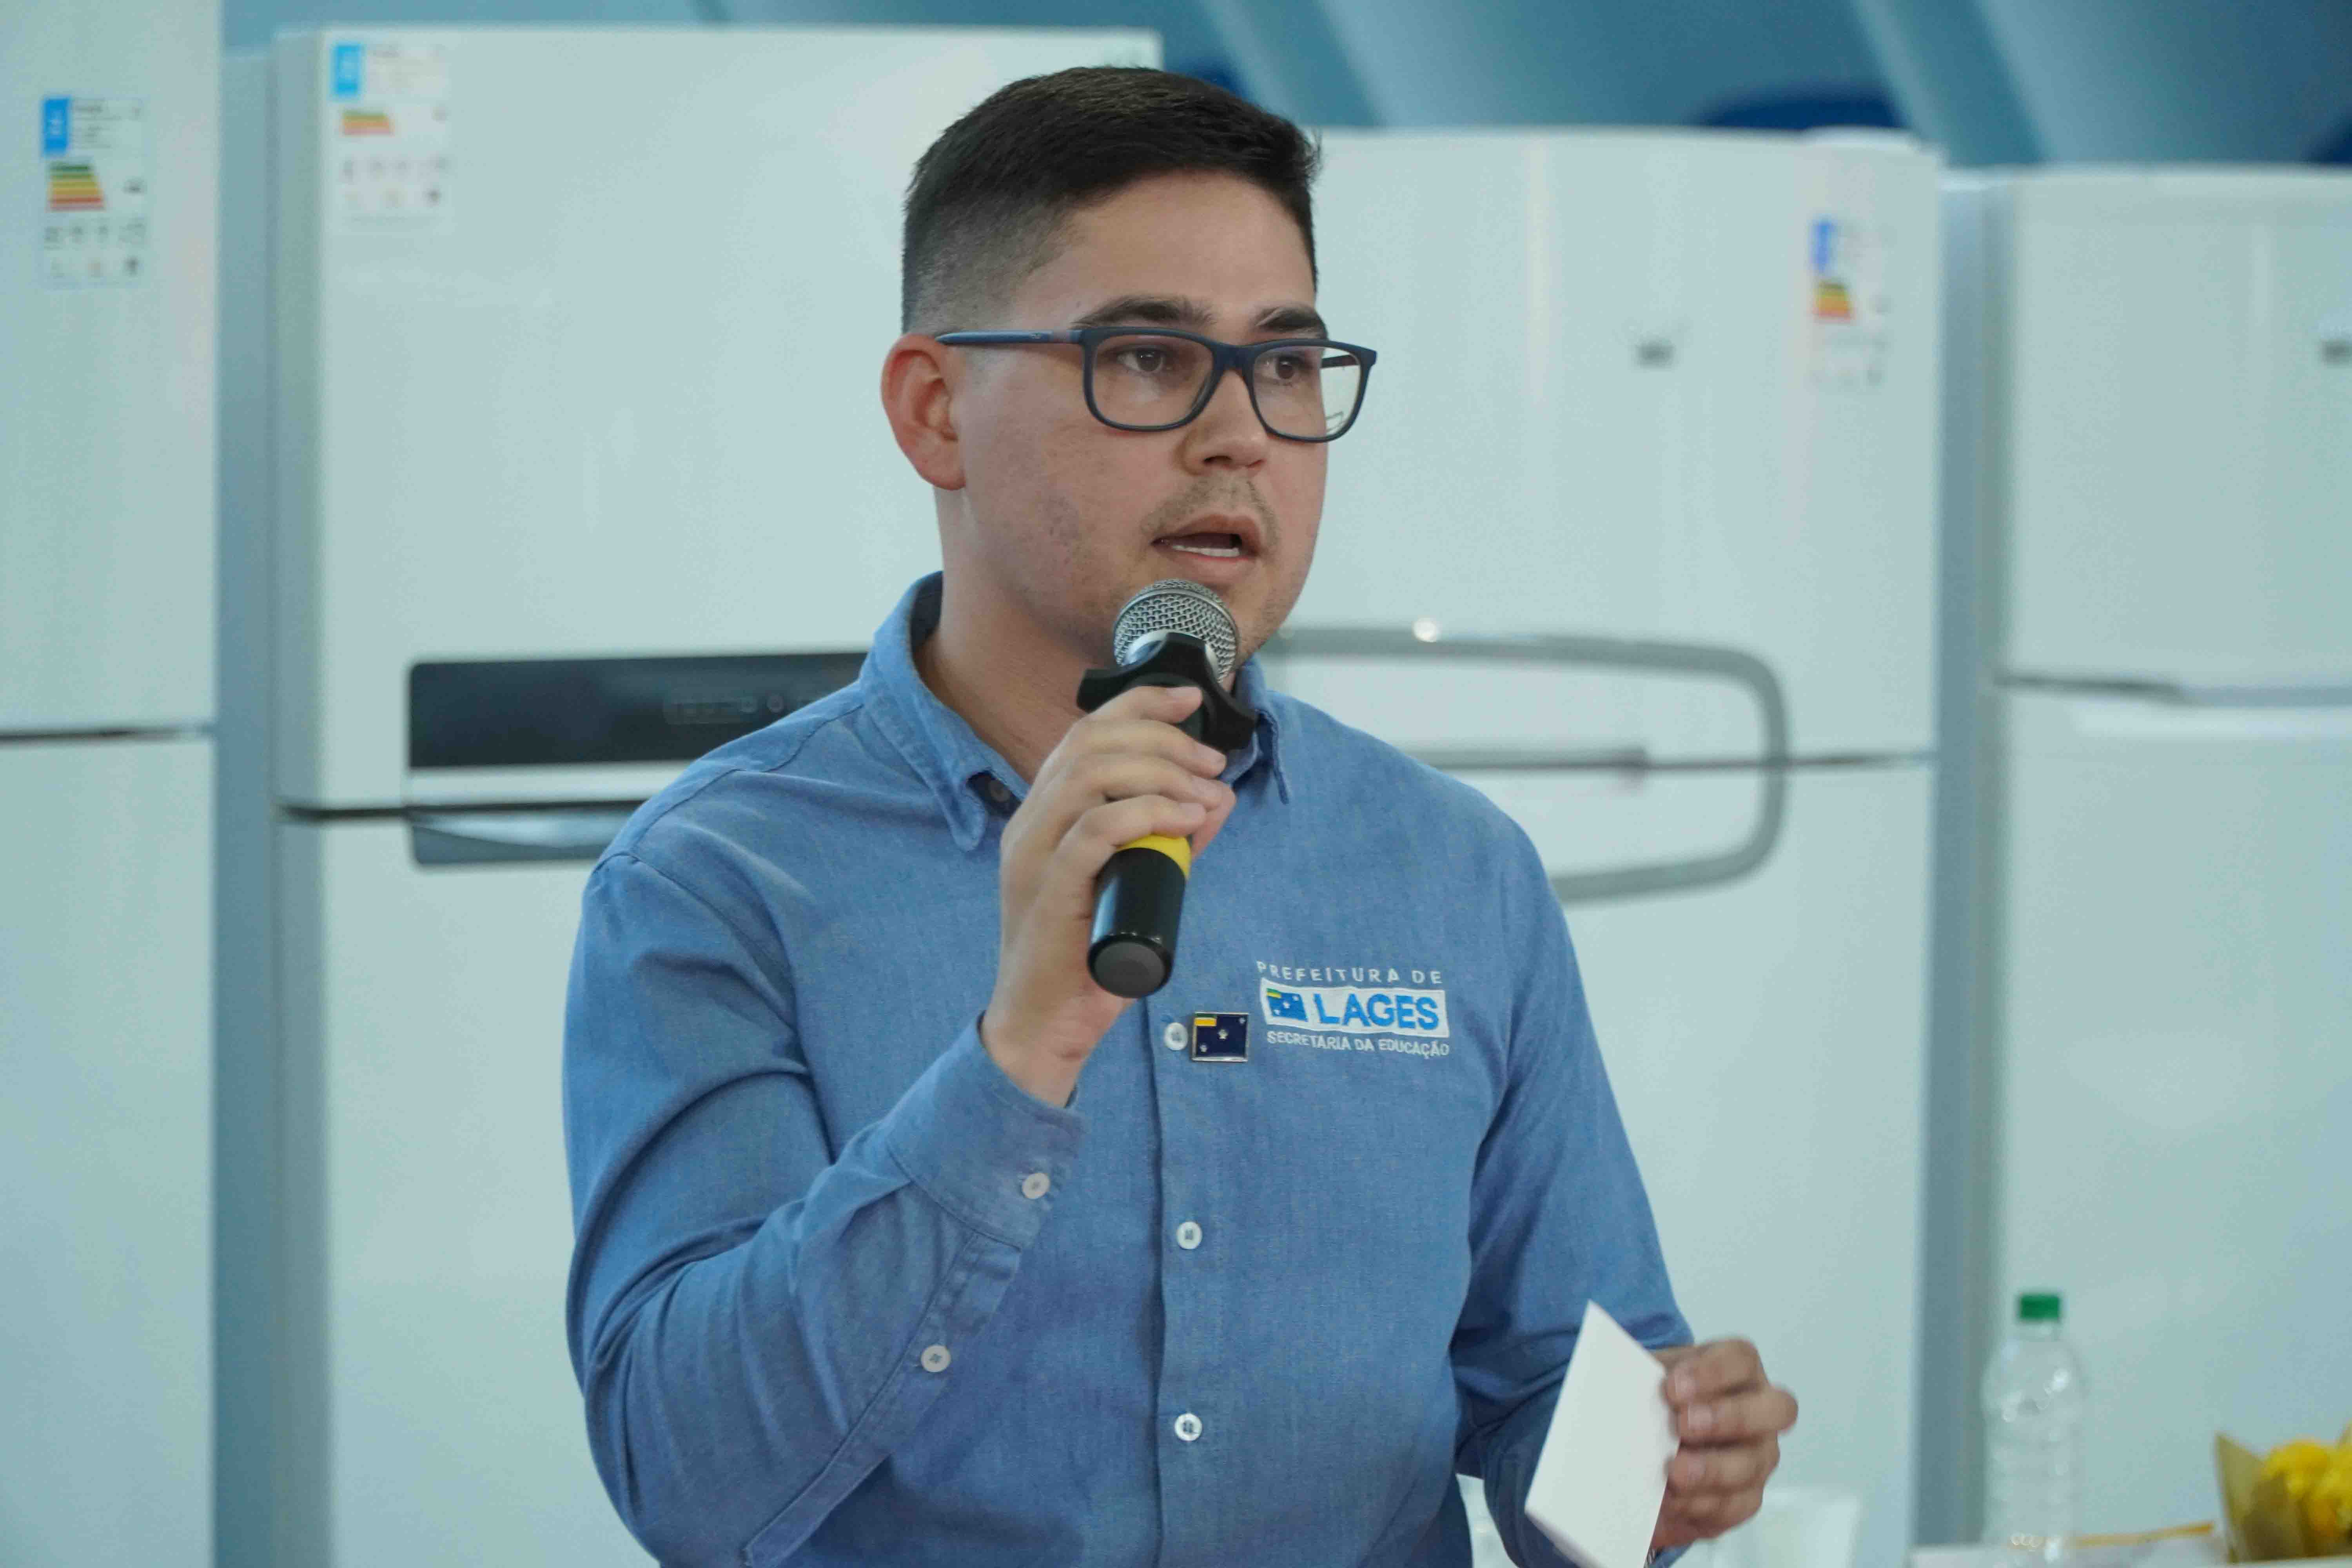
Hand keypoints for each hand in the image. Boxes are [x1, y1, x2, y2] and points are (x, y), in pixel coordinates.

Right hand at [981, 682, 1235, 1105]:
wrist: (1044, 1025)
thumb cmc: (1088, 958)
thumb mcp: (1141, 885)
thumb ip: (1174, 843)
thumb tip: (1218, 800)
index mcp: (1044, 814)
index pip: (1085, 733)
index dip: (1139, 703)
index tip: (1192, 699)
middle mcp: (1030, 823)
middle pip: (1090, 743)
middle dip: (1161, 738)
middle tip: (1211, 763)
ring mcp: (1033, 855)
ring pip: (1089, 775)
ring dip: (1159, 771)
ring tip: (1205, 791)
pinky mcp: (1047, 890)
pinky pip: (1094, 829)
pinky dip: (1146, 813)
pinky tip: (1186, 818)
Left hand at [1650, 1338, 1797, 1553]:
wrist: (1652, 1446)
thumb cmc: (1657, 1401)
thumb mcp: (1648, 1379)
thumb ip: (1639, 1377)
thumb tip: (1617, 1386)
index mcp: (1737, 1370)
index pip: (1741, 1359)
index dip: (1713, 1371)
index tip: (1671, 1386)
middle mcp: (1760, 1410)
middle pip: (1774, 1409)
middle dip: (1730, 1417)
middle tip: (1684, 1425)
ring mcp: (1758, 1456)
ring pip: (1752, 1464)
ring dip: (1712, 1469)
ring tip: (1675, 1471)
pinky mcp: (1745, 1497)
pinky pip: (1735, 1505)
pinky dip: (1700, 1504)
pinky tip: (1672, 1500)